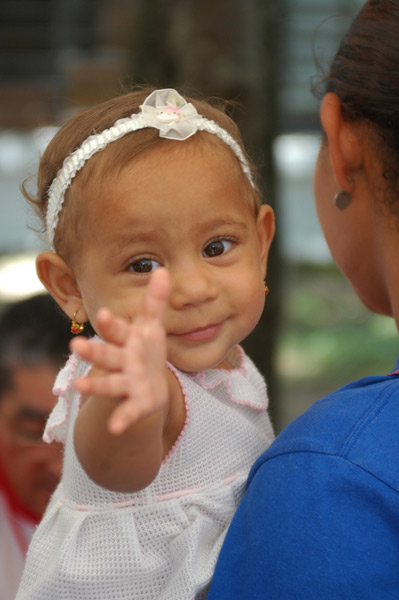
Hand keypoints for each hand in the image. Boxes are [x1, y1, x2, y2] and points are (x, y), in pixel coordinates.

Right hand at [70, 268, 169, 434]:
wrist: (149, 387)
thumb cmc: (146, 352)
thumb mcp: (151, 326)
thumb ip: (155, 301)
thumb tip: (163, 270)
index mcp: (127, 341)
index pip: (117, 331)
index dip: (111, 324)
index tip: (104, 315)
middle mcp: (122, 362)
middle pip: (106, 356)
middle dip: (93, 352)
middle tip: (75, 345)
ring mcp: (127, 384)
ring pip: (109, 384)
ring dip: (94, 385)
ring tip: (79, 386)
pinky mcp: (136, 404)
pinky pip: (128, 412)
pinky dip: (121, 420)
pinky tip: (115, 429)